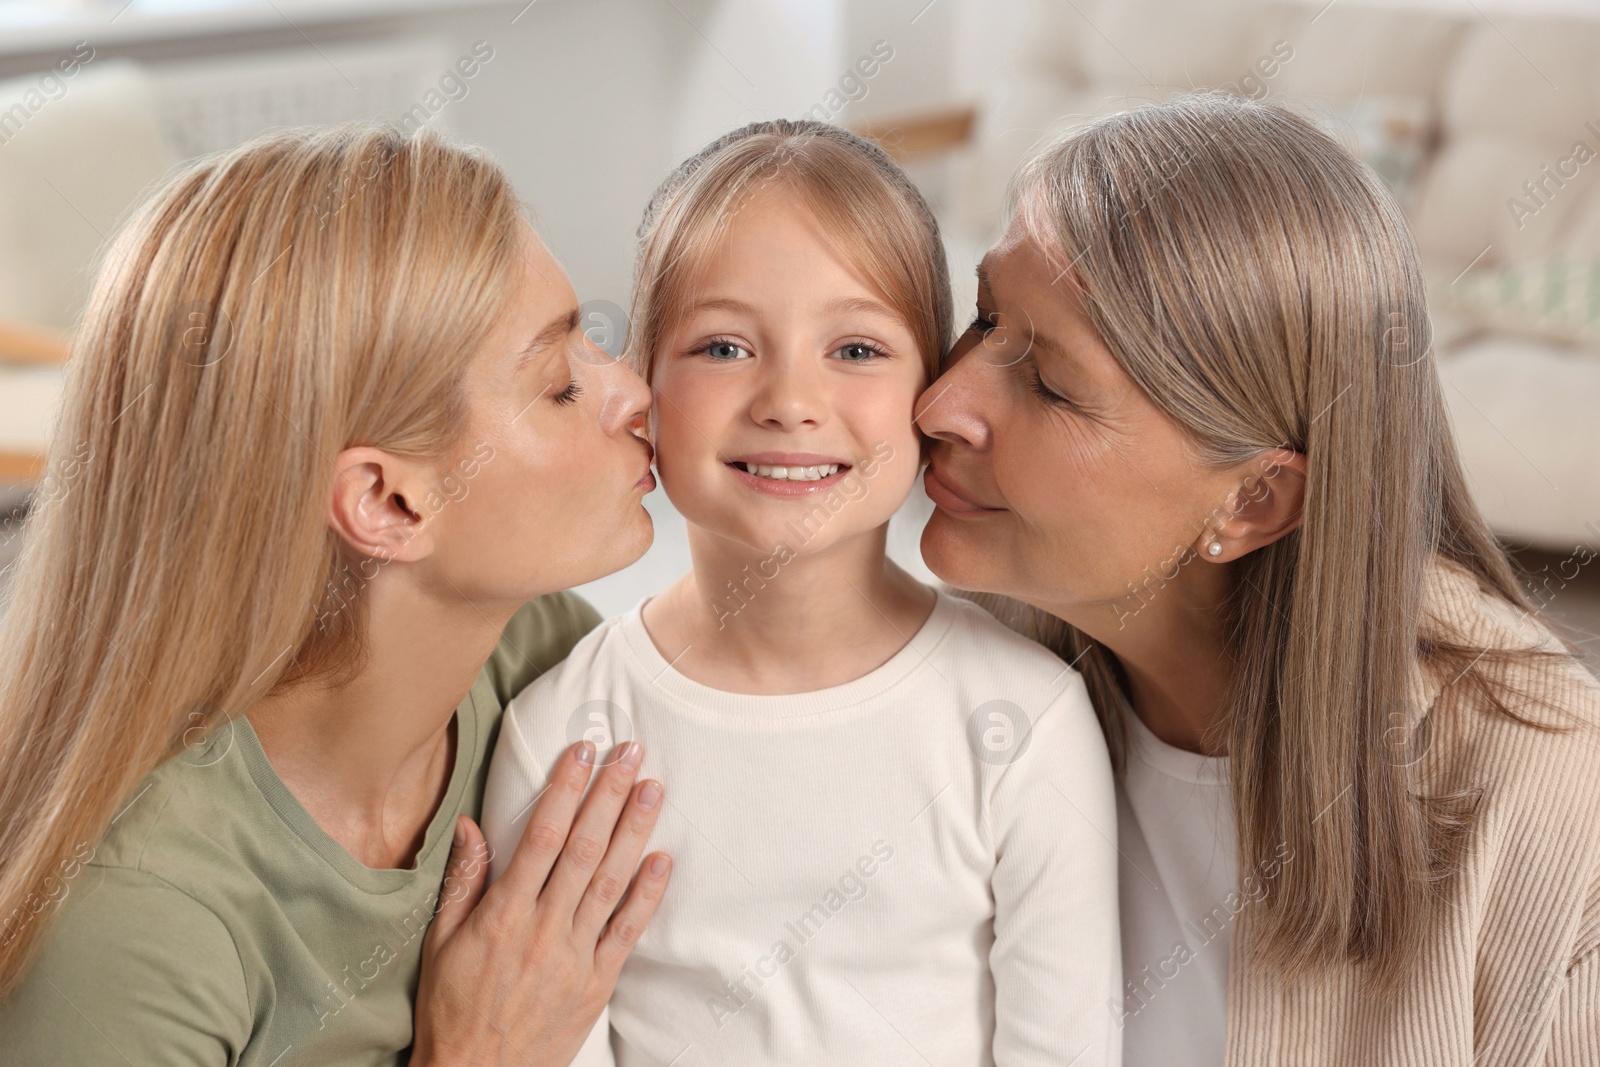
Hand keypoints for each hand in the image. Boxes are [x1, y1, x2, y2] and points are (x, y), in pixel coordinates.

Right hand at [411, 740, 669, 1065]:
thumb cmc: (451, 1009)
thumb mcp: (440, 942)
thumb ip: (462, 882)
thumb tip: (470, 825)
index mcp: (503, 913)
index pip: (541, 835)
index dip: (565, 789)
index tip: (582, 752)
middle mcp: (543, 928)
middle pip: (583, 847)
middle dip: (609, 794)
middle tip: (631, 752)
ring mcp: (574, 955)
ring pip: (611, 880)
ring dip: (635, 831)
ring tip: (653, 789)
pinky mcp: (597, 982)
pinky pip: (627, 930)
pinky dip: (648, 893)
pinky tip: (663, 859)